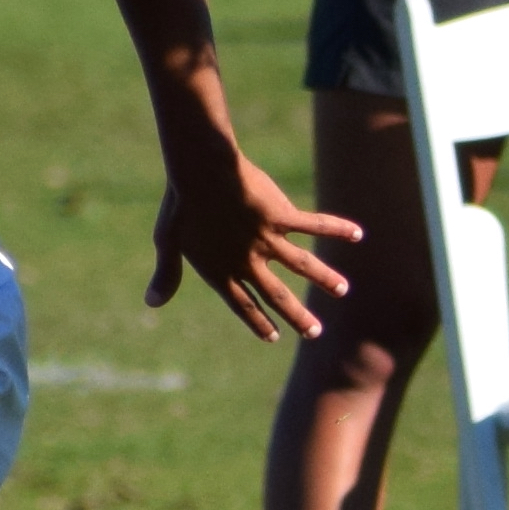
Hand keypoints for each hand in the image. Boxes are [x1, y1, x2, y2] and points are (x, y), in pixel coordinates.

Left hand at [146, 151, 361, 342]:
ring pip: (303, 266)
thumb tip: (151, 304)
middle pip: (277, 295)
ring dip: (325, 279)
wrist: (200, 172)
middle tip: (315, 333)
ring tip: (343, 290)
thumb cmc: (180, 205)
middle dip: (297, 317)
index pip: (243, 304)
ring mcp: (268, 241)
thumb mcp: (167, 242)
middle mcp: (249, 262)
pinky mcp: (282, 216)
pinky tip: (357, 233)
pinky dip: (337, 228)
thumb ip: (165, 274)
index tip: (272, 337)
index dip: (258, 322)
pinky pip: (314, 225)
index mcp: (221, 271)